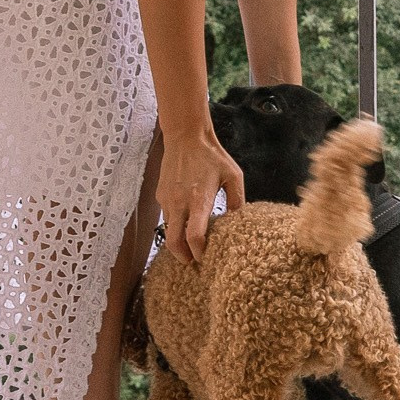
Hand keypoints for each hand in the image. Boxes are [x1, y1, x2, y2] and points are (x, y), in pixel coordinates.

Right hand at [156, 124, 244, 264]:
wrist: (186, 136)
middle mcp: (180, 203)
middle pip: (173, 242)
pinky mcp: (160, 195)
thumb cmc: (212, 156)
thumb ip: (237, 200)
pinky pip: (166, 216)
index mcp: (199, 200)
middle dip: (182, 257)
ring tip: (190, 245)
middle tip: (192, 263)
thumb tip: (239, 222)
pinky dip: (174, 224)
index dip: (198, 252)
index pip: (194, 236)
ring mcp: (167, 200)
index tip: (205, 258)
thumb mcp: (233, 175)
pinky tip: (185, 222)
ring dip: (177, 241)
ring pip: (168, 231)